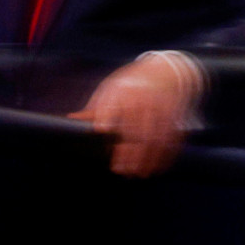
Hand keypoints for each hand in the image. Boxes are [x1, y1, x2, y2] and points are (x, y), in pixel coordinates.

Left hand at [69, 52, 202, 177]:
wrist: (166, 70)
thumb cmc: (131, 83)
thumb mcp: (111, 88)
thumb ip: (95, 107)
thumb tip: (69, 119)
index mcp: (123, 89)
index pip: (114, 102)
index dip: (107, 114)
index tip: (101, 130)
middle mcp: (143, 97)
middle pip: (136, 124)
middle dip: (129, 149)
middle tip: (120, 169)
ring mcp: (161, 107)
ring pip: (156, 135)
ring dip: (147, 157)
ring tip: (138, 173)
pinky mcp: (175, 116)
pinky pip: (172, 138)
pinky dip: (165, 155)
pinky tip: (157, 168)